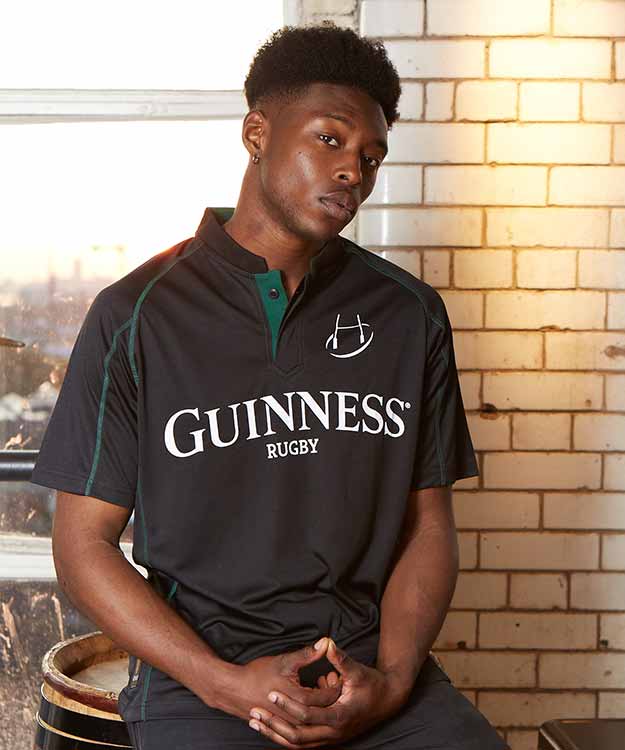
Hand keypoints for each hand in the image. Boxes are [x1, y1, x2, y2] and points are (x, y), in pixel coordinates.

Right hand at [208, 637, 342, 726]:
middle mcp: (296, 717)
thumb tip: (325, 643)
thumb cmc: (258, 675)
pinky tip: (306, 702)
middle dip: (331, 696)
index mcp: (300, 700)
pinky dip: (308, 714)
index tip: (337, 675)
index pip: (329, 697)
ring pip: (314, 720)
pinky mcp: (283, 728)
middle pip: (324, 710)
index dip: (336, 685)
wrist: (234, 690)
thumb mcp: (285, 661)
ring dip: (320, 706)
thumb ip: (308, 654)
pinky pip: (302, 725)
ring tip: (318, 689)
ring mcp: (289, 725)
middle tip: (329, 681)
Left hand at [247, 637, 407, 747]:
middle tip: (255, 713)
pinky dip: (285, 737)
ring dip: (276, 734)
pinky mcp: (328, 739)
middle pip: (298, 736)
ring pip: (297, 744)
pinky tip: (270, 727)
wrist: (388, 701)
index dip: (288, 704)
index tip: (271, 692)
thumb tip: (327, 642)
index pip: (307, 714)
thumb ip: (339, 659)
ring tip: (256, 722)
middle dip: (274, 724)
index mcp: (340, 716)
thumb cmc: (372, 684)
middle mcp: (334, 732)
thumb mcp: (356, 671)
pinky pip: (302, 744)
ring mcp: (331, 739)